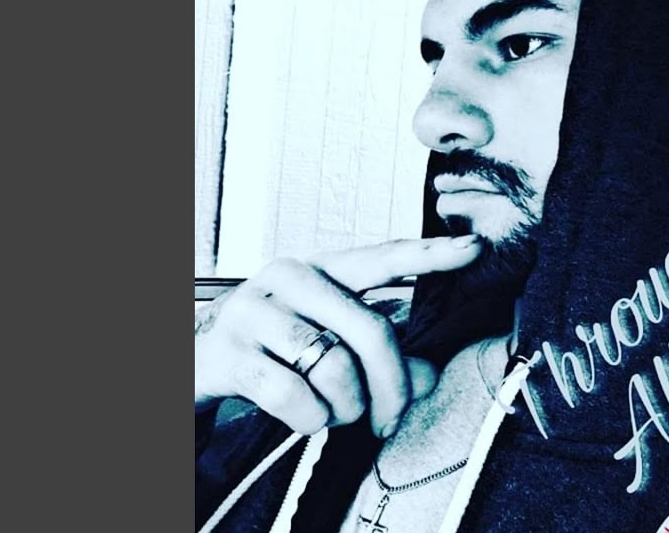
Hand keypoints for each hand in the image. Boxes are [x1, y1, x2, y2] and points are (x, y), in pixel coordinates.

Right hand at [194, 235, 481, 437]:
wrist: (194, 360)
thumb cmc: (275, 347)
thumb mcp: (328, 339)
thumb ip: (382, 352)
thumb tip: (429, 374)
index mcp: (322, 268)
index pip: (383, 257)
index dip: (430, 255)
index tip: (473, 248)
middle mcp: (289, 277)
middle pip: (372, 331)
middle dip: (392, 387)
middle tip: (391, 419)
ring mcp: (256, 312)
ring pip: (335, 370)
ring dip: (344, 407)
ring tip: (332, 410)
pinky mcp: (230, 353)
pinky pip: (295, 398)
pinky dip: (310, 420)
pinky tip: (304, 416)